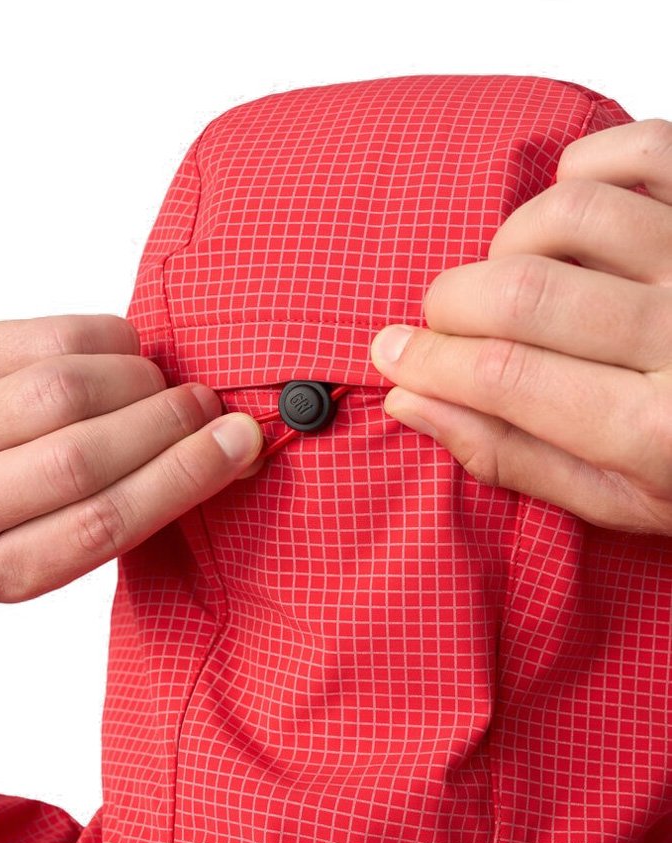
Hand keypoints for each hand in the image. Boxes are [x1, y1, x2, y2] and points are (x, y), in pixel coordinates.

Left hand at [0, 314, 262, 602]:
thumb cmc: (18, 488)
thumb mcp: (60, 528)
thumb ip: (127, 502)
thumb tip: (231, 453)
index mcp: (2, 568)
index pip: (101, 527)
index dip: (181, 479)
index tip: (237, 444)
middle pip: (80, 462)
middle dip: (165, 424)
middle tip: (205, 406)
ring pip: (62, 393)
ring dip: (135, 380)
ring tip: (156, 382)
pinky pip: (44, 340)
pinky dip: (104, 337)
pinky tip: (118, 349)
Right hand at [369, 118, 671, 536]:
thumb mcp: (615, 497)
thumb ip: (511, 457)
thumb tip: (411, 403)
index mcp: (657, 432)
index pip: (503, 377)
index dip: (428, 362)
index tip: (392, 356)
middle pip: (521, 293)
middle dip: (449, 305)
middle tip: (442, 322)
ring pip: (567, 213)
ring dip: (509, 241)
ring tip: (512, 276)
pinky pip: (634, 151)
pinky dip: (578, 171)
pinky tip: (569, 223)